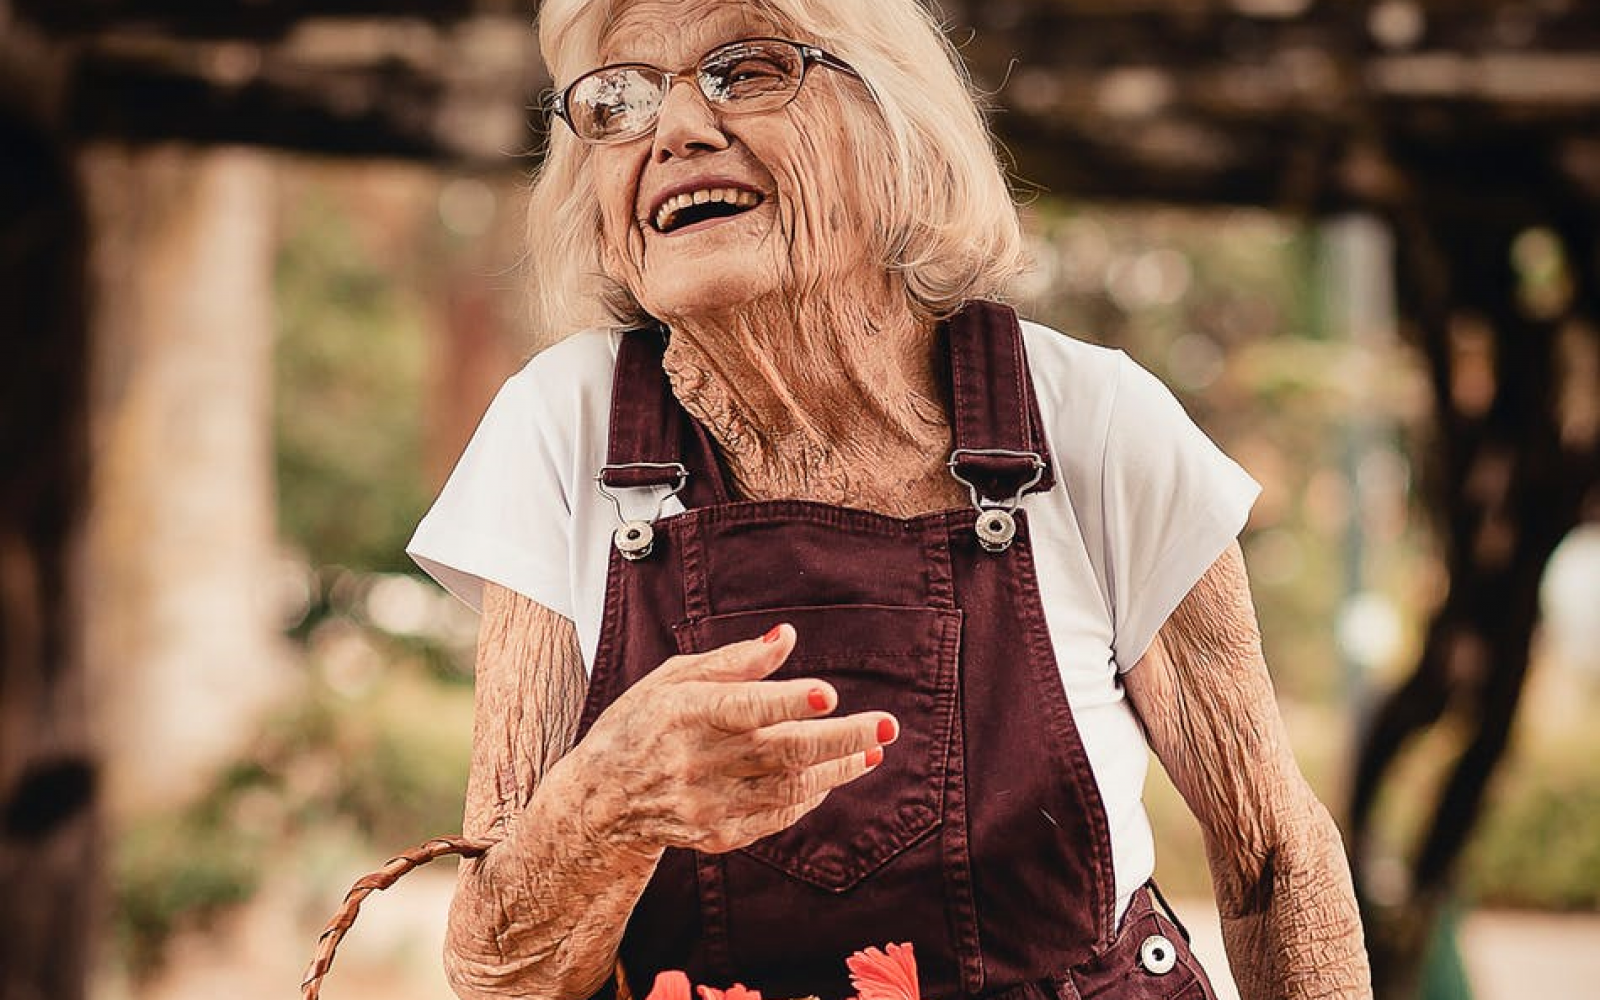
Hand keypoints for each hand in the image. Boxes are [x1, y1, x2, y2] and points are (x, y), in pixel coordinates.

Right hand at [575, 624, 896, 855]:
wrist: (601, 799)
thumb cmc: (642, 722)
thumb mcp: (675, 677)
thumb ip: (736, 661)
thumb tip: (788, 637)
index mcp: (685, 713)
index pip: (743, 708)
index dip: (786, 702)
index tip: (828, 693)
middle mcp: (697, 761)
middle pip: (780, 752)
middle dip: (840, 739)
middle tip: (886, 726)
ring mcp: (708, 803)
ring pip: (789, 787)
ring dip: (837, 768)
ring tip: (872, 749)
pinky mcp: (717, 834)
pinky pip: (776, 815)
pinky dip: (808, 795)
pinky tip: (831, 776)